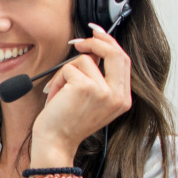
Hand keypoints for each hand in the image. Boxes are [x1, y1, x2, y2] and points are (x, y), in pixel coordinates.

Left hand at [33, 23, 132, 163]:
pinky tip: (55, 98)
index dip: (110, 44)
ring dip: (66, 73)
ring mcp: (104, 91)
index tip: (98, 34)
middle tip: (78, 41)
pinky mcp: (86, 87)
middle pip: (115, 53)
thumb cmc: (66, 124)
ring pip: (85, 60)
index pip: (123, 61)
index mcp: (122, 100)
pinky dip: (57, 80)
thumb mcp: (91, 101)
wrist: (54, 144)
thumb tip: (93, 49)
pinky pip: (69, 69)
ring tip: (60, 93)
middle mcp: (118, 96)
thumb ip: (99, 78)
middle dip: (95, 41)